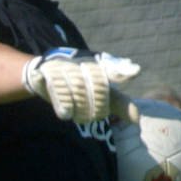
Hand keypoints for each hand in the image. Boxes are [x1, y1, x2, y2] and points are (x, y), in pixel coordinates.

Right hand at [22, 49, 139, 121]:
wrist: (44, 74)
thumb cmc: (79, 85)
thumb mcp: (99, 94)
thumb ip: (118, 104)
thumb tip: (136, 119)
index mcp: (98, 65)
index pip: (113, 67)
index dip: (123, 70)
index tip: (135, 72)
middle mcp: (83, 61)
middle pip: (96, 84)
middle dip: (97, 105)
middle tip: (95, 118)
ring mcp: (65, 65)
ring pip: (77, 87)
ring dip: (78, 107)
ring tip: (77, 118)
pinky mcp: (47, 70)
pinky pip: (55, 85)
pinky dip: (60, 100)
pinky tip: (63, 110)